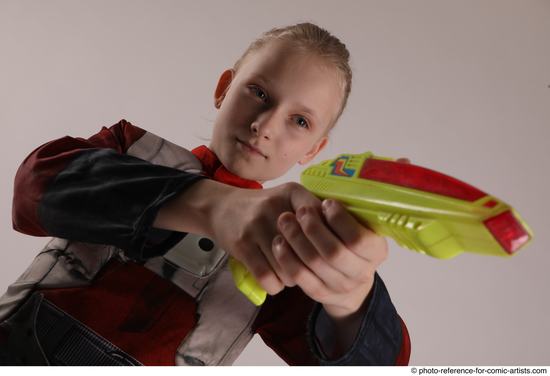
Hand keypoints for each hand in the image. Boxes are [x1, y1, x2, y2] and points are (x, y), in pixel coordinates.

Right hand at [208, 182, 318, 294]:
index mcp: (293, 193)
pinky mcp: (242, 245)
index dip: (328, 242)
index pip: (323, 221)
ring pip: (289, 267)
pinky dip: (274, 285)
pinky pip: (267, 277)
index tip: (325, 250)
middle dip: (312, 265)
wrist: (220, 207)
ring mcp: (257, 226)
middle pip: (308, 249)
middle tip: (309, 268)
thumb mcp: (289, 198)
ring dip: (292, 278)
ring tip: (289, 272)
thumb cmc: (263, 208)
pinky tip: (274, 279)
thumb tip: (343, 238)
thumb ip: (315, 211)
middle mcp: (276, 207)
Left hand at [272, 198, 387, 318]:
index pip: (358, 239)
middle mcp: (361, 273)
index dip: (340, 220)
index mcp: (376, 252)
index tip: (326, 203)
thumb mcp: (360, 226)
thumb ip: (349, 213)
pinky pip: (299, 276)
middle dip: (313, 228)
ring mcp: (340, 286)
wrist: (349, 278)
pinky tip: (279, 242)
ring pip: (314, 263)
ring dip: (296, 239)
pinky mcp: (320, 293)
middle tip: (300, 210)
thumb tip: (330, 191)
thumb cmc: (350, 240)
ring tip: (284, 220)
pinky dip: (286, 257)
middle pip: (333, 252)